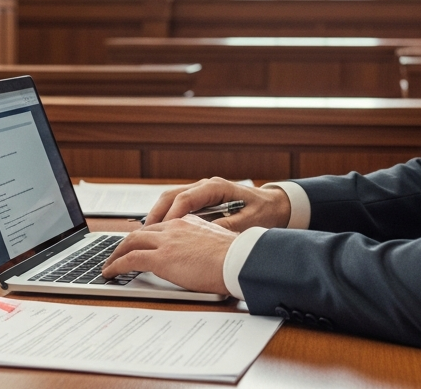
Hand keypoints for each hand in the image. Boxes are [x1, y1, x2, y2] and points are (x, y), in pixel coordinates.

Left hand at [102, 215, 236, 294]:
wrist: (239, 260)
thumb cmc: (236, 258)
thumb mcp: (216, 243)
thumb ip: (201, 245)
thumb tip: (197, 257)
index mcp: (188, 222)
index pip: (158, 227)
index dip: (144, 237)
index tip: (137, 244)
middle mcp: (174, 227)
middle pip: (140, 233)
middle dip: (125, 244)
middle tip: (117, 255)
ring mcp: (166, 241)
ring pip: (131, 243)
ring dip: (116, 255)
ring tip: (109, 265)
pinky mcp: (161, 258)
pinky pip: (130, 260)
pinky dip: (116, 265)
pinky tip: (110, 273)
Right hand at [144, 177, 291, 232]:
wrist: (275, 205)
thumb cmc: (264, 211)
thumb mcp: (249, 222)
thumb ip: (227, 227)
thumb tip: (206, 235)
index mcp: (216, 188)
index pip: (186, 198)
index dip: (171, 215)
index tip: (162, 231)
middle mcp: (205, 186)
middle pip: (172, 195)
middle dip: (156, 213)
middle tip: (144, 233)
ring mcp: (202, 191)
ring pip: (171, 198)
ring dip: (158, 214)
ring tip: (146, 234)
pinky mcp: (201, 199)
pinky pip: (177, 204)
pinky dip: (166, 215)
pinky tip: (160, 231)